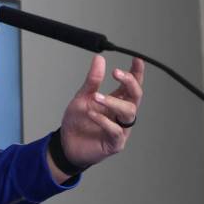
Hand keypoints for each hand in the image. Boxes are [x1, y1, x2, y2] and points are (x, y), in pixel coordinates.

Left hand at [57, 55, 144, 171]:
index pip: (131, 86)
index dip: (137, 73)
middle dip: (130, 83)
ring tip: (96, 97)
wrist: (66, 144)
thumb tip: (99, 59)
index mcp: (116, 101)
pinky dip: (104, 120)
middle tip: (116, 72)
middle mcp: (121, 114)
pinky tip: (92, 114)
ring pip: (129, 112)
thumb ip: (92, 80)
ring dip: (113, 102)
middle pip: (136, 96)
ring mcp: (121, 129)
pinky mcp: (114, 143)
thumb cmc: (77, 121)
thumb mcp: (82, 97)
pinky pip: (116, 131)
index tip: (137, 60)